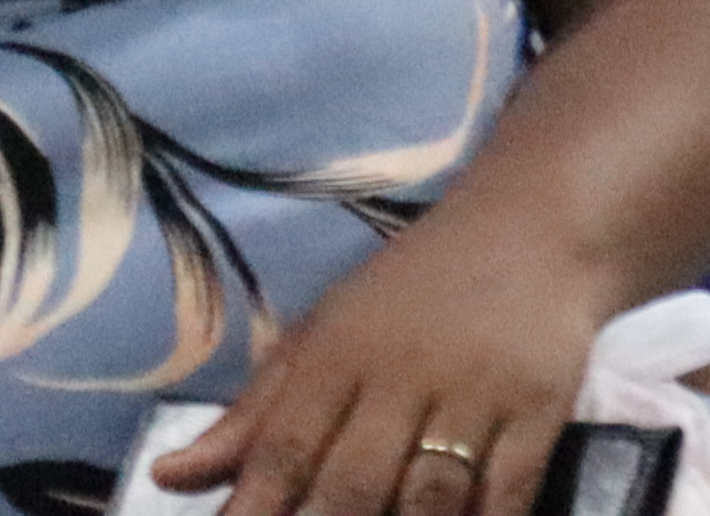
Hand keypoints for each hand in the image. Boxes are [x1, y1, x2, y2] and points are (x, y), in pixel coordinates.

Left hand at [154, 212, 600, 513]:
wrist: (538, 223)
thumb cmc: (414, 289)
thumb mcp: (324, 330)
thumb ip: (254, 413)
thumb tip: (167, 475)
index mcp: (337, 354)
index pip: (282, 451)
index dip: (253, 512)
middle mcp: (401, 373)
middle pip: (351, 484)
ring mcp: (477, 390)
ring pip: (430, 494)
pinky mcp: (542, 402)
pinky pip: (511, 486)